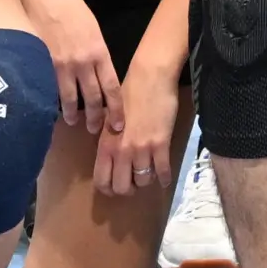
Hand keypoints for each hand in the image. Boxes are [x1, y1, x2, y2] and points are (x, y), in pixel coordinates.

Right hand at [17, 0, 119, 129]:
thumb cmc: (70, 6)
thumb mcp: (92, 29)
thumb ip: (96, 53)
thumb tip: (98, 73)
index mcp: (98, 52)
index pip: (111, 88)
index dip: (115, 109)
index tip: (118, 124)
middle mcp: (82, 62)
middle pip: (92, 99)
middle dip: (96, 118)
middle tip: (96, 130)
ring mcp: (60, 65)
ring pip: (70, 99)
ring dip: (73, 114)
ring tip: (73, 122)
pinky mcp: (41, 64)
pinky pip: (50, 89)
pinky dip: (53, 101)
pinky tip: (53, 108)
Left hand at [95, 50, 182, 196]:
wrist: (150, 77)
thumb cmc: (129, 94)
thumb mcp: (110, 119)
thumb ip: (109, 141)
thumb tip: (110, 158)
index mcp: (106, 144)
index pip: (102, 181)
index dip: (109, 189)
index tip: (116, 187)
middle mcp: (121, 151)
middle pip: (122, 187)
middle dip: (129, 189)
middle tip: (134, 182)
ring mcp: (141, 149)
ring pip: (143, 181)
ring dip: (146, 181)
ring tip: (148, 173)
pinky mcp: (160, 145)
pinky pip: (162, 171)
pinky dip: (164, 178)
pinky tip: (164, 179)